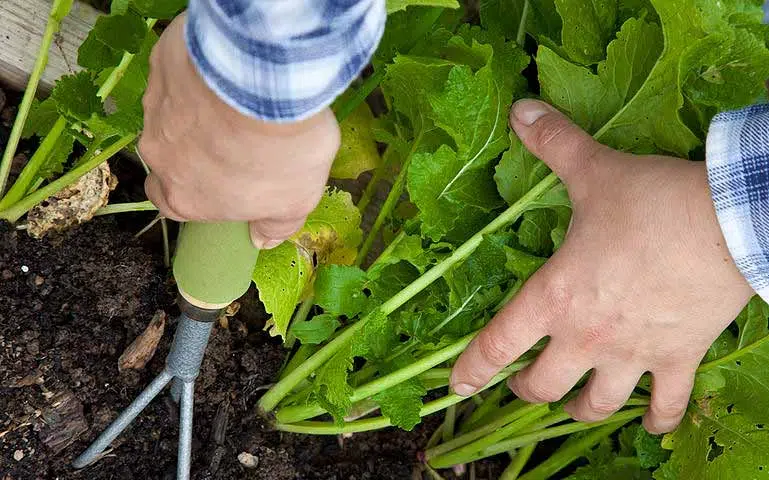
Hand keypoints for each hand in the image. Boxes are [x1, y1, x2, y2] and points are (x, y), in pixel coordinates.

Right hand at [138, 14, 339, 248]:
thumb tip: (262, 240)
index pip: (171, 204)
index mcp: (185, 197)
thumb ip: (276, 225)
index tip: (220, 184)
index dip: (194, 194)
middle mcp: (159, 156)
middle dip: (191, 151)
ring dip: (198, 112)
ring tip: (238, 102)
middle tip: (229, 140)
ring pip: (170, 115)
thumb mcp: (295, 201)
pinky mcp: (162, 68)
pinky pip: (176, 75)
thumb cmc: (280, 152)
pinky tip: (227, 72)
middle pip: (166, 158)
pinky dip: (198, 76)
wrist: (263, 83)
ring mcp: (155, 109)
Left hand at [450, 99, 753, 433]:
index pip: (497, 345)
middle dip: (525, 389)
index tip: (457, 387)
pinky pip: (666, 405)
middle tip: (521, 383)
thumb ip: (553, 142)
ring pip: (596, 405)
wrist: (728, 222)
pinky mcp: (677, 359)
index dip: (471, 369)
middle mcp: (586, 337)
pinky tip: (653, 426)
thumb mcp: (592, 170)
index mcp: (555, 298)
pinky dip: (659, 421)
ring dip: (579, 409)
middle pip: (542, 386)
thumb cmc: (650, 202)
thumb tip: (520, 109)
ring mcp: (632, 355)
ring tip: (573, 403)